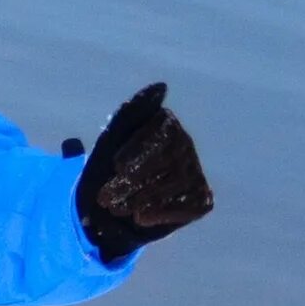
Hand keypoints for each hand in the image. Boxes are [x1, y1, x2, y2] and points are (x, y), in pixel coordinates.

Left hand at [66, 82, 213, 263]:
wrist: (103, 214)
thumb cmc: (104, 171)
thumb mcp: (109, 140)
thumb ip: (130, 113)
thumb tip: (161, 87)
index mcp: (164, 123)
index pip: (162, 130)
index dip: (139, 148)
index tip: (116, 165)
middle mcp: (185, 143)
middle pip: (169, 157)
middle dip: (136, 178)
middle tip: (107, 196)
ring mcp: (195, 171)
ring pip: (177, 182)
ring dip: (143, 197)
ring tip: (118, 207)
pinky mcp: (201, 197)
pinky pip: (190, 204)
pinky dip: (162, 213)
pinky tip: (140, 217)